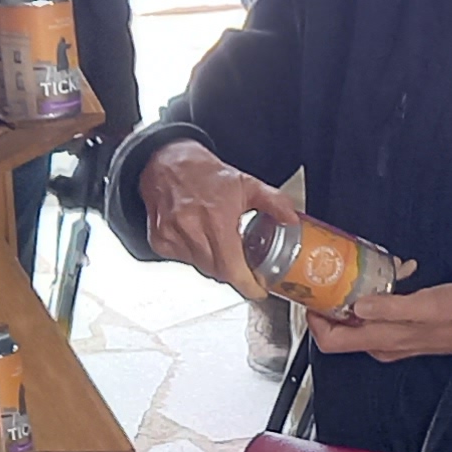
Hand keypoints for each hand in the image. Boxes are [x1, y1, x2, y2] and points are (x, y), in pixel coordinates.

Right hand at [138, 143, 298, 300]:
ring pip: (201, 268)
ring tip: (220, 241)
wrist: (167, 162)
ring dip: (214, 263)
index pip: (232, 269)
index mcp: (215, 219)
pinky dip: (196, 256)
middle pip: (218, 272)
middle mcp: (191, 230)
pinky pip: (183, 260)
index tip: (258, 289)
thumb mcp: (247, 183)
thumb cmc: (204, 173)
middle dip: (234, 272)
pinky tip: (200, 237)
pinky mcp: (159, 241)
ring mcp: (172, 237)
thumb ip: (274, 203)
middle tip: (245, 265)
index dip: (247, 284)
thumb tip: (291, 220)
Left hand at [312, 283, 451, 361]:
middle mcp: (381, 344)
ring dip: (354, 298)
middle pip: (339, 332)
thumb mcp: (424, 305)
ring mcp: (390, 340)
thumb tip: (357, 305)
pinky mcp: (400, 332)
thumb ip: (389, 307)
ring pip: (356, 322)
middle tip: (332, 279)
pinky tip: (386, 281)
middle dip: (333, 304)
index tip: (312, 298)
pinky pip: (374, 317)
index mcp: (382, 339)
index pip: (332, 342)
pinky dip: (373, 299)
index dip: (315, 322)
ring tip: (362, 275)